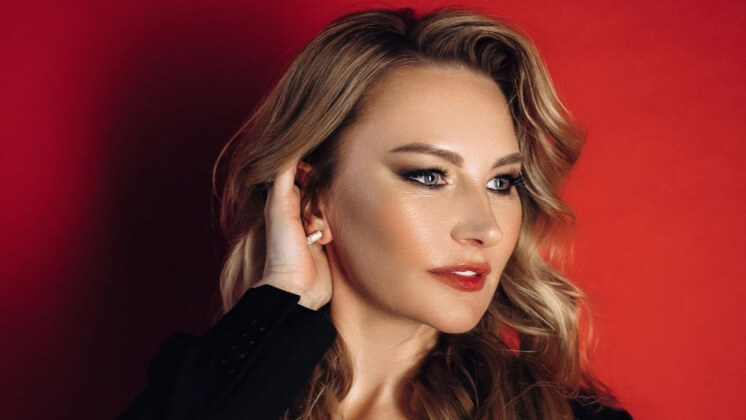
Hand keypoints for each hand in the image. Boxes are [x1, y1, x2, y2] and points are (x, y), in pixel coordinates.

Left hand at [252, 160, 331, 309]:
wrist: (297, 289)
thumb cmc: (283, 250)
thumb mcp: (280, 208)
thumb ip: (284, 179)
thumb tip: (290, 150)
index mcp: (285, 202)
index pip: (304, 175)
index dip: (310, 176)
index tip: (310, 182)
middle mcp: (300, 213)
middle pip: (323, 191)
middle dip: (320, 203)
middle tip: (309, 220)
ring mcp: (316, 229)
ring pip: (334, 208)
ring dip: (327, 221)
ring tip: (315, 236)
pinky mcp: (331, 243)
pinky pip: (342, 227)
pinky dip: (335, 233)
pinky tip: (324, 244)